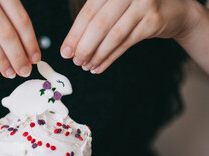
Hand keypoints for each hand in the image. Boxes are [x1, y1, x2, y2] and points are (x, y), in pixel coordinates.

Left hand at [61, 0, 198, 73]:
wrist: (173, 8)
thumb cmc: (135, 6)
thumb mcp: (115, 4)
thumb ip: (95, 18)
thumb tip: (71, 46)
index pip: (88, 12)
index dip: (75, 34)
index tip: (65, 51)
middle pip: (99, 24)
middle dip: (84, 46)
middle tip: (75, 61)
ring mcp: (144, 4)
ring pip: (113, 36)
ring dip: (97, 55)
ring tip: (85, 66)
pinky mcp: (153, 21)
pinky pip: (126, 43)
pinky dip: (110, 58)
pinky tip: (99, 66)